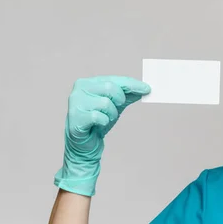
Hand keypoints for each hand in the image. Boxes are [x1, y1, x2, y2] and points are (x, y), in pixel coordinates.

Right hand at [54, 76, 150, 195]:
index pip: (113, 79)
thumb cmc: (98, 121)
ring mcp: (75, 103)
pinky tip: (99, 124)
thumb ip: (128, 95)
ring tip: (106, 119)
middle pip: (109, 87)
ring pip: (105, 103)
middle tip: (117, 109)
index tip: (147, 89)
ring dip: (112, 114)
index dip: (131, 84)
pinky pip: (98, 116)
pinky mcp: (76, 118)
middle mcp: (79, 89)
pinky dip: (104, 122)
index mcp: (87, 83)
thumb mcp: (115, 105)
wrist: (85, 143)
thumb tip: (145, 88)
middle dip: (119, 100)